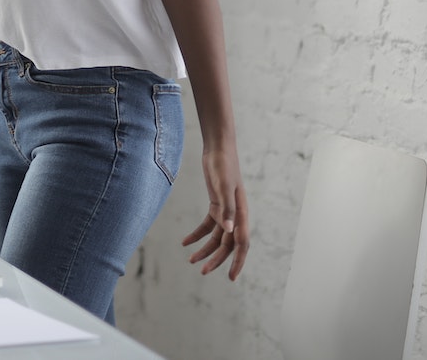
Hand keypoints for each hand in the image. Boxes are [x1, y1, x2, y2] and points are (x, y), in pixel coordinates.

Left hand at [181, 144, 247, 279]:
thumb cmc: (224, 166)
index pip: (242, 244)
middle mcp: (236, 216)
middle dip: (216, 259)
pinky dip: (197, 235)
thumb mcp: (224, 187)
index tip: (231, 277)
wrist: (218, 149)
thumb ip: (227, 209)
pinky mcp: (216, 206)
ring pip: (216, 238)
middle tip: (202, 271)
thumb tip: (230, 233)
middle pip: (227, 244)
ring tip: (191, 260)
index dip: (238, 262)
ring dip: (205, 249)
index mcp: (242, 214)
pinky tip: (185, 242)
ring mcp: (226, 211)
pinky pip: (208, 226)